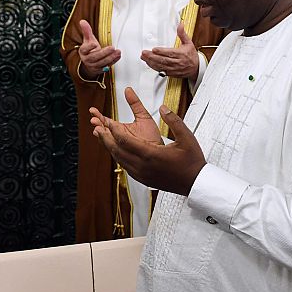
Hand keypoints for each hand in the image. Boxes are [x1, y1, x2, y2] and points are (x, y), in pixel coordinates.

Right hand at [78, 19, 120, 78]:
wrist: (89, 63)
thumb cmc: (89, 50)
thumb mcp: (87, 40)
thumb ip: (86, 31)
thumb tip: (82, 21)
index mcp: (83, 51)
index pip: (84, 49)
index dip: (89, 47)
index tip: (94, 43)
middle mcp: (87, 59)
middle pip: (95, 57)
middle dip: (104, 53)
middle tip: (112, 48)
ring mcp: (94, 65)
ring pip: (102, 62)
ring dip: (111, 57)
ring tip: (117, 52)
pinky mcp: (100, 69)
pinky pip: (107, 66)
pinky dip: (114, 61)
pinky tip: (118, 56)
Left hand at [90, 87, 206, 195]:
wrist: (195, 184)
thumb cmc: (192, 161)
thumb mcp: (186, 137)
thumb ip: (173, 120)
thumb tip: (163, 107)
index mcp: (151, 154)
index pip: (126, 141)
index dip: (114, 130)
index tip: (108, 120)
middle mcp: (143, 166)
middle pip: (117, 150)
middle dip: (105, 137)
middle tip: (96, 127)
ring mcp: (142, 174)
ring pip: (119, 159)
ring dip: (109, 147)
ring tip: (101, 136)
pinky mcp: (143, 179)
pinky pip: (125, 166)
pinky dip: (118, 156)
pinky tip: (116, 150)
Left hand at [141, 23, 199, 81]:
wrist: (196, 68)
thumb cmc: (191, 55)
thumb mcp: (188, 43)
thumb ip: (182, 34)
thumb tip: (180, 25)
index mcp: (181, 54)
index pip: (170, 53)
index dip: (161, 51)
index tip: (154, 49)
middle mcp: (177, 62)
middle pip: (163, 60)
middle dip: (152, 57)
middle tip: (144, 53)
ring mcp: (174, 68)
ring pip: (161, 66)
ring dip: (151, 62)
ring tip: (144, 57)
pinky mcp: (171, 73)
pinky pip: (161, 71)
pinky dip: (154, 67)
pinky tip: (149, 63)